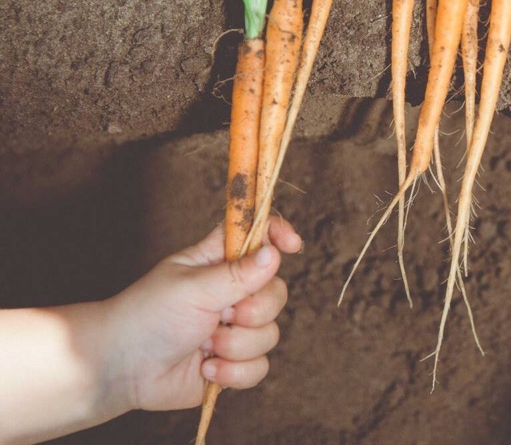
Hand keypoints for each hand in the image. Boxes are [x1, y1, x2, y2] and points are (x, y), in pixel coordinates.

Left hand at [100, 216, 303, 412]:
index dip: (279, 235)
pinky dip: (233, 372)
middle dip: (254, 310)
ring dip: (236, 345)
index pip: (259, 236)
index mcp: (220, 262)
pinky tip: (206, 369)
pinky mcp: (233, 363)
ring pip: (271, 334)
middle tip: (224, 315)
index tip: (292, 245)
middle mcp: (233, 293)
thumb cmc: (148, 316)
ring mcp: (234, 329)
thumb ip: (237, 274)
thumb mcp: (193, 288)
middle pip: (276, 292)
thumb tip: (274, 253)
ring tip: (204, 346)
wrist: (121, 369)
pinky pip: (260, 367)